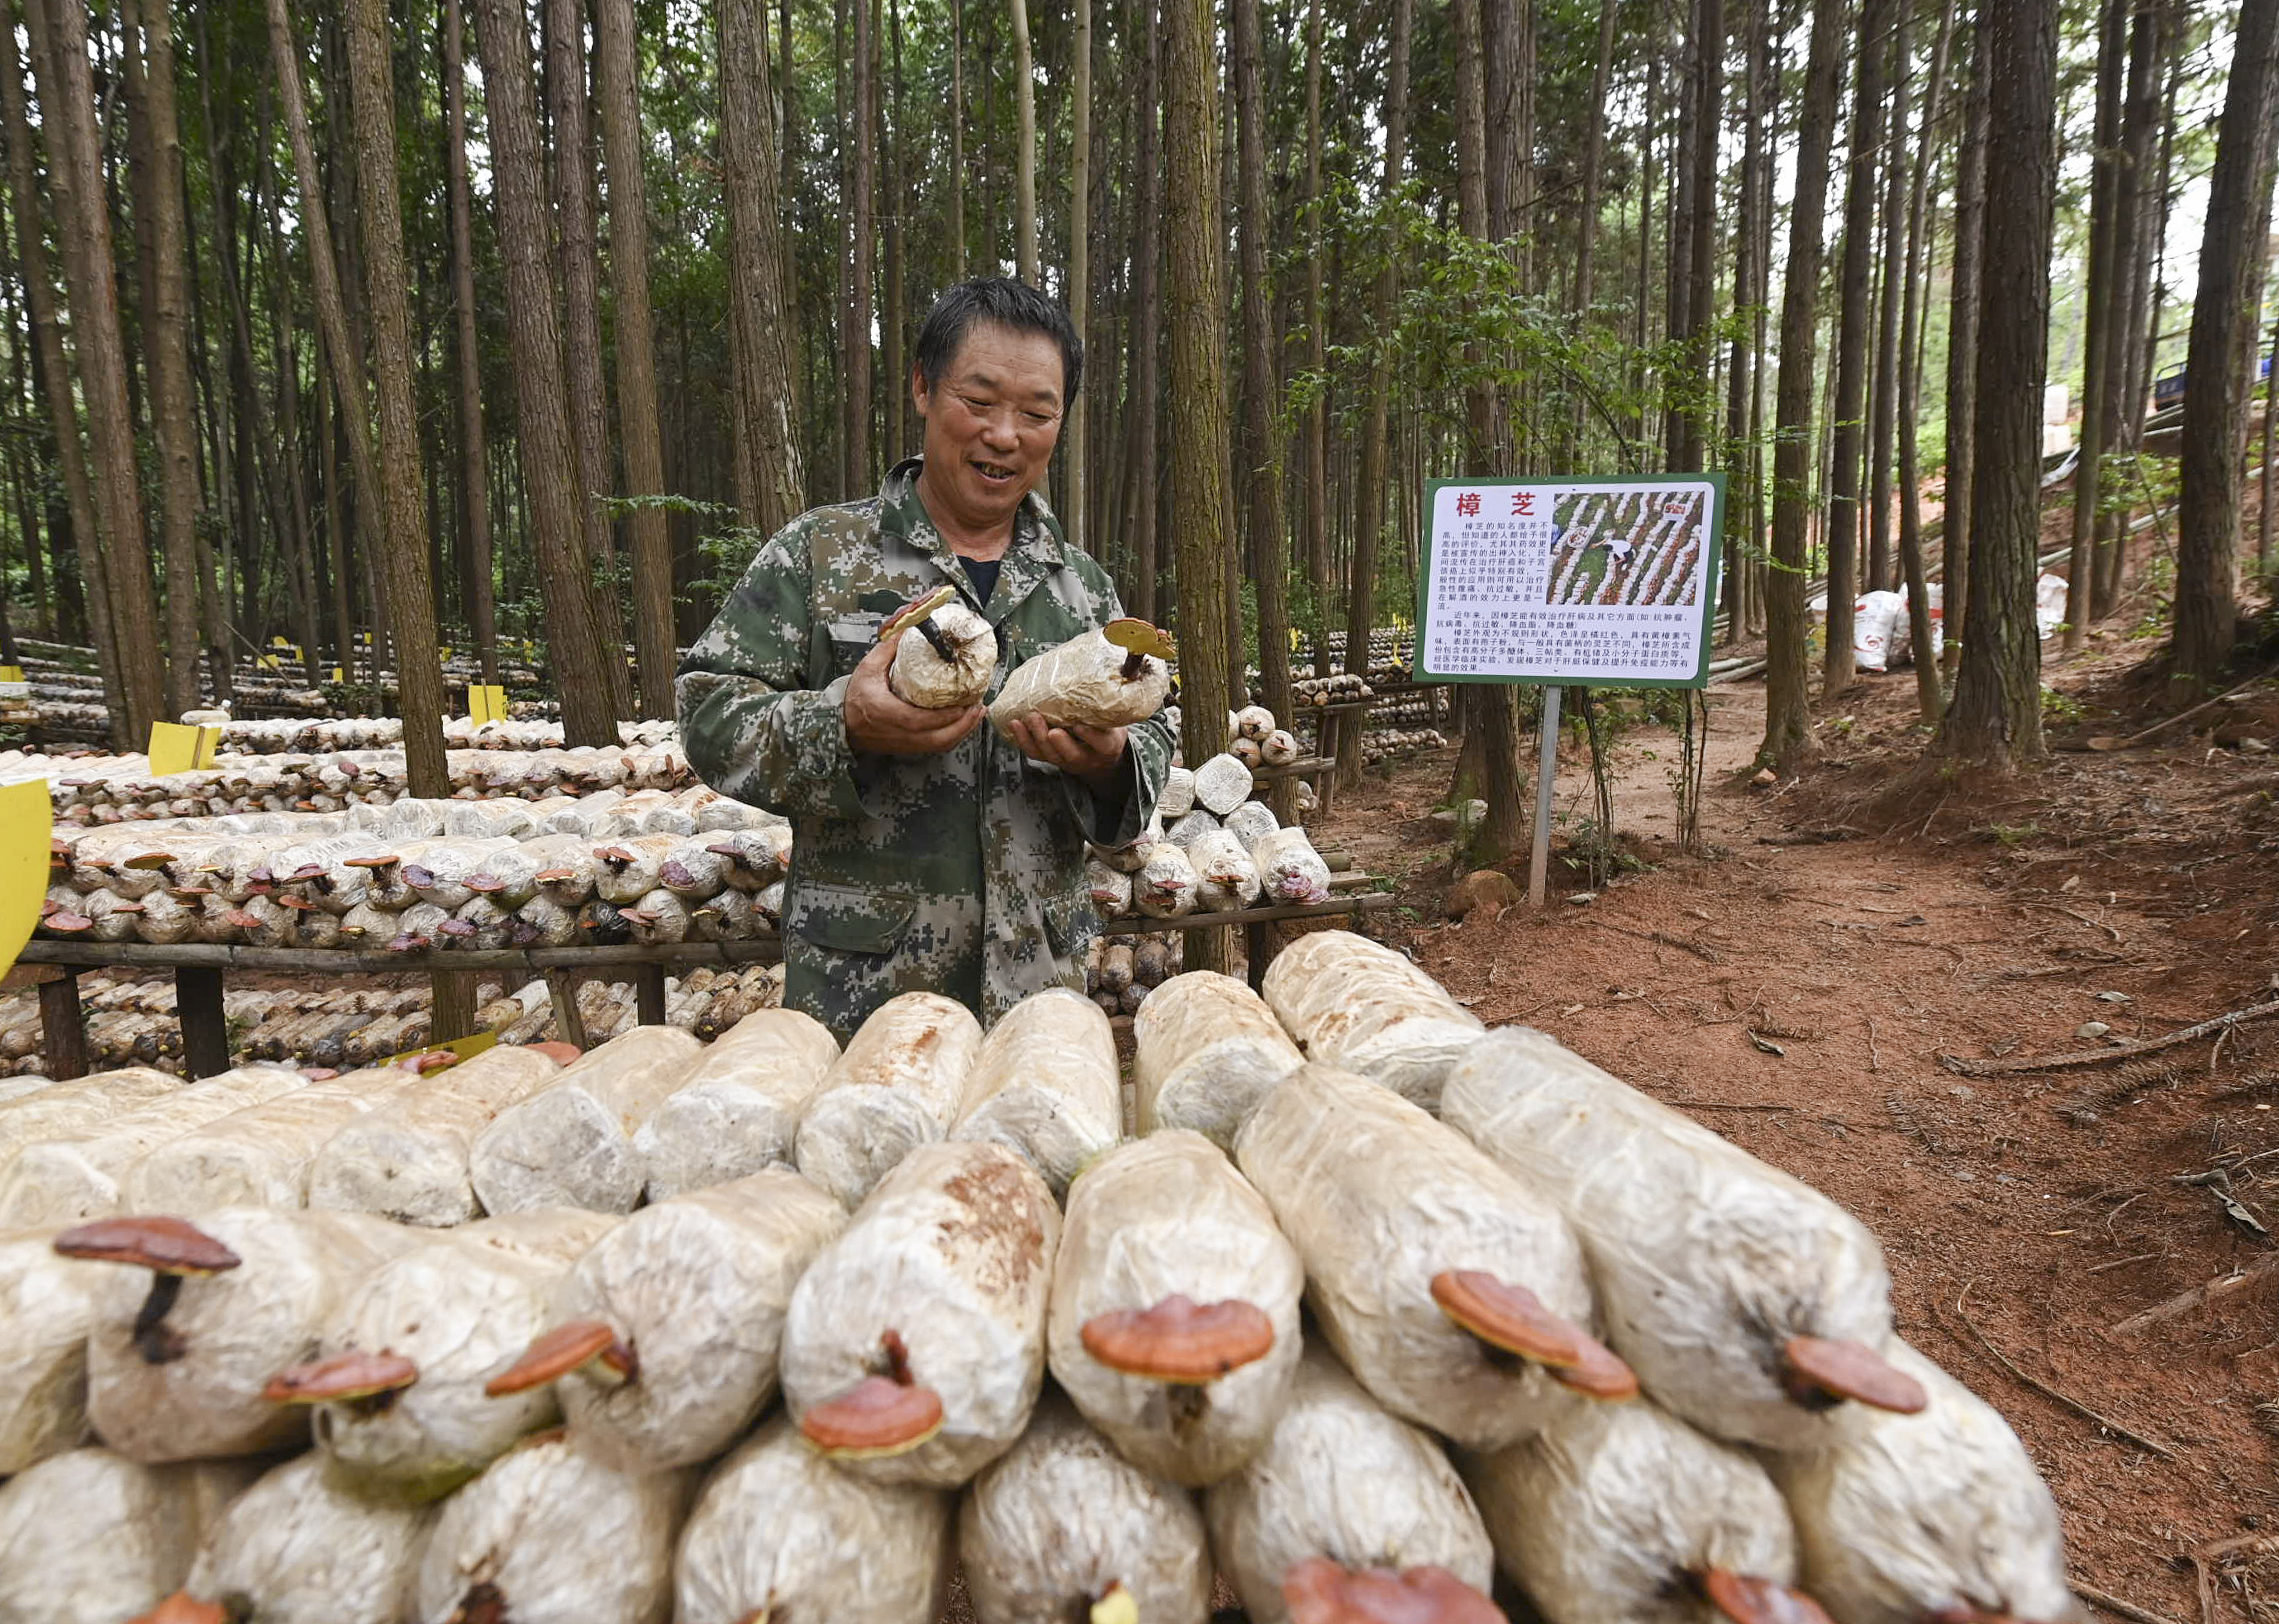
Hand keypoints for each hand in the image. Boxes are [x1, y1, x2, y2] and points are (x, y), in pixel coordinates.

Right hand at [843, 631, 984, 755]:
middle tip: (978, 706)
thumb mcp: (867, 668)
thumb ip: (888, 649)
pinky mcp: (908, 748)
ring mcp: (905, 744)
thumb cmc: (855, 697)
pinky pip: (935, 748)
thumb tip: (908, 629)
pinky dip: (952, 737)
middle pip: (938, 739)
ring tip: (976, 714)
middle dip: (963, 725)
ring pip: (940, 746)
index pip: (920, 720)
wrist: (842, 724)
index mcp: (886, 713)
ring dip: (962, 732)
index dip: (945, 716)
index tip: (963, 704)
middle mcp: (898, 733)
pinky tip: (963, 724)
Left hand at [1005, 714, 1127, 790]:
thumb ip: (1108, 708)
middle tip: (1045, 723)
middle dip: (1057, 741)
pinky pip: (1035, 753)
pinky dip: (1023, 740)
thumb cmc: (1107, 731)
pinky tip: (1015, 724)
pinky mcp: (1051, 758)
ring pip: (1049, 755)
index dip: (1090, 736)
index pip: (1102, 744)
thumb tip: (1103, 678)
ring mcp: (1066, 760)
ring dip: (1035, 737)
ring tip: (1026, 719)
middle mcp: (1086, 757)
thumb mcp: (1115, 721)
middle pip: (1071, 754)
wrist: (1101, 756)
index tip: (1080, 724)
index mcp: (1107, 747)